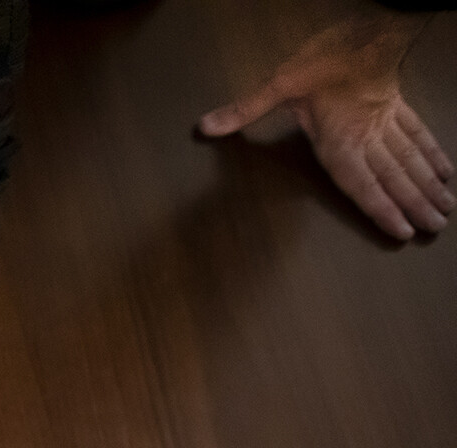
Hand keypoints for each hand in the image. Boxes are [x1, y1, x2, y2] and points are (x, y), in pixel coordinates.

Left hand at [199, 13, 452, 239]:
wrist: (366, 27)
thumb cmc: (325, 56)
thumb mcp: (279, 83)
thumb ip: (245, 109)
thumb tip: (205, 127)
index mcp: (341, 138)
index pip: (363, 182)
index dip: (382, 208)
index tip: (402, 230)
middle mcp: (368, 135)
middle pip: (395, 176)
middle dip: (414, 204)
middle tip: (435, 229)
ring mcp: (386, 121)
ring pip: (412, 159)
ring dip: (429, 186)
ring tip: (446, 210)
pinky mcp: (397, 107)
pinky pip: (420, 135)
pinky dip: (434, 155)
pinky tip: (447, 172)